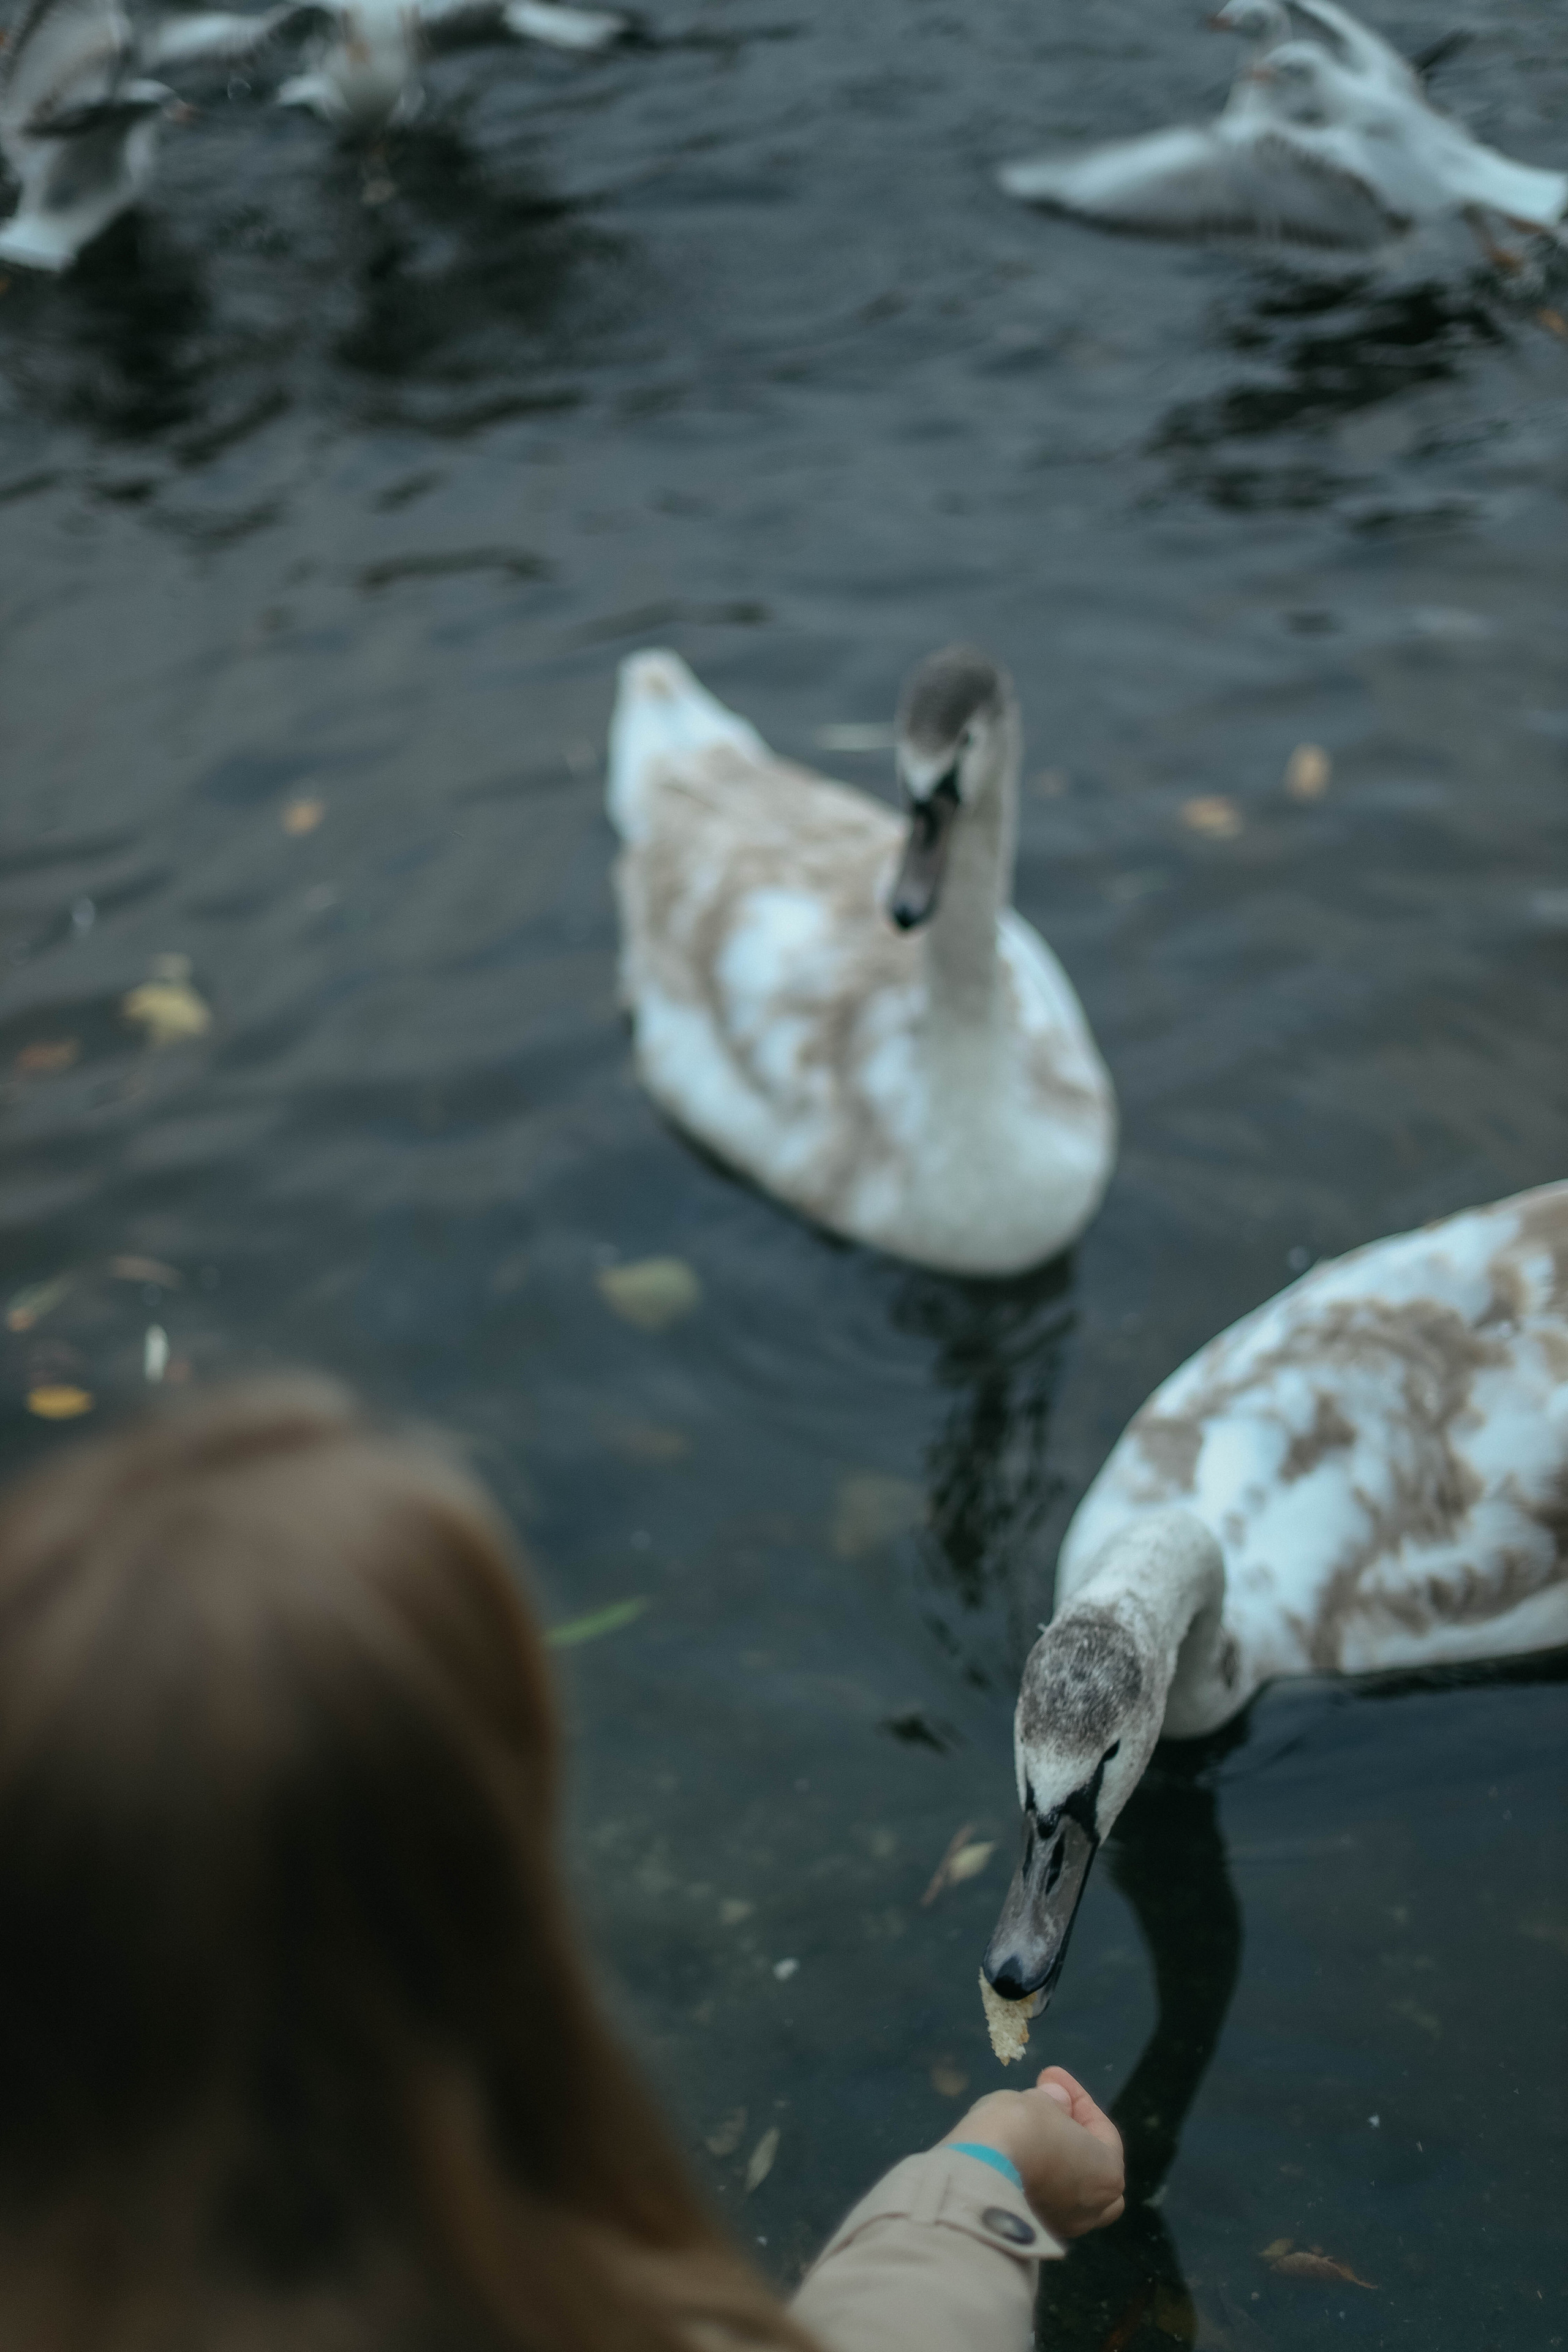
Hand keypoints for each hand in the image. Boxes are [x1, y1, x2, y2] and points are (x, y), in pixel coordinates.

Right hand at [942, 2065, 1124, 2239]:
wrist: (977, 2178)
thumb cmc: (1020, 2132)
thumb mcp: (1038, 2101)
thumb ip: (1054, 2102)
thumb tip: (1058, 2103)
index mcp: (1107, 2174)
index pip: (1102, 2130)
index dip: (1076, 2097)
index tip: (1051, 2076)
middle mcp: (1092, 2209)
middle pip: (1092, 2167)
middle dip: (1073, 2137)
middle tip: (1049, 2110)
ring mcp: (1061, 2227)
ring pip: (1066, 2189)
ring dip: (1053, 2161)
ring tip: (1028, 2134)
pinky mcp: (1030, 2236)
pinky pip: (1040, 2201)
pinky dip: (1034, 2179)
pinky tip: (1014, 2158)